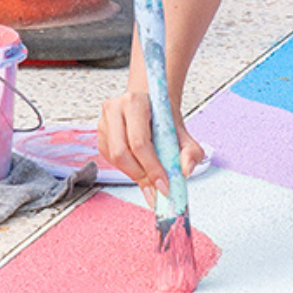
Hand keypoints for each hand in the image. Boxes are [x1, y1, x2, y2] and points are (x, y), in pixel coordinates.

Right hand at [97, 91, 206, 206]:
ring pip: (115, 159)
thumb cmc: (164, 118)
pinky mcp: (101, 137)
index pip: (139, 142)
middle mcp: (114, 110)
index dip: (151, 167)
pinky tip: (141, 168)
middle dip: (141, 176)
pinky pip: (111, 161)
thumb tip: (186, 170)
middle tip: (156, 189)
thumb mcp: (183, 132)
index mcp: (135, 103)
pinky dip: (128, 170)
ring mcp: (104, 124)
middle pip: (122, 153)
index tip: (163, 185)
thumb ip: (191, 151)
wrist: (152, 107)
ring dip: (134, 175)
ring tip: (151, 181)